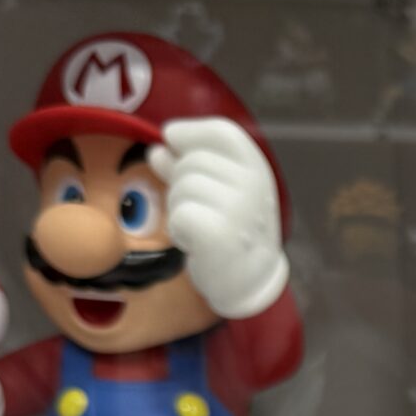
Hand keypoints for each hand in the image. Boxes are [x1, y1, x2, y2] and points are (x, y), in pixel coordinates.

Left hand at [147, 117, 287, 322]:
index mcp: (257, 168)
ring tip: (200, 228)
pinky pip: (179, 214)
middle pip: (193, 160)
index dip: (190, 132)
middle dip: (181, 182)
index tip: (171, 140)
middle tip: (200, 210)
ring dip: (179, 208)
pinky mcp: (219, 234)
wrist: (250, 283)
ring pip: (182, 187)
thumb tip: (157, 149)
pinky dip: (178, 230)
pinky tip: (194, 242)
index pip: (221, 132)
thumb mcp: (219, 191)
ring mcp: (239, 209)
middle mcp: (253, 184)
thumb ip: (187, 166)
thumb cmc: (233, 233)